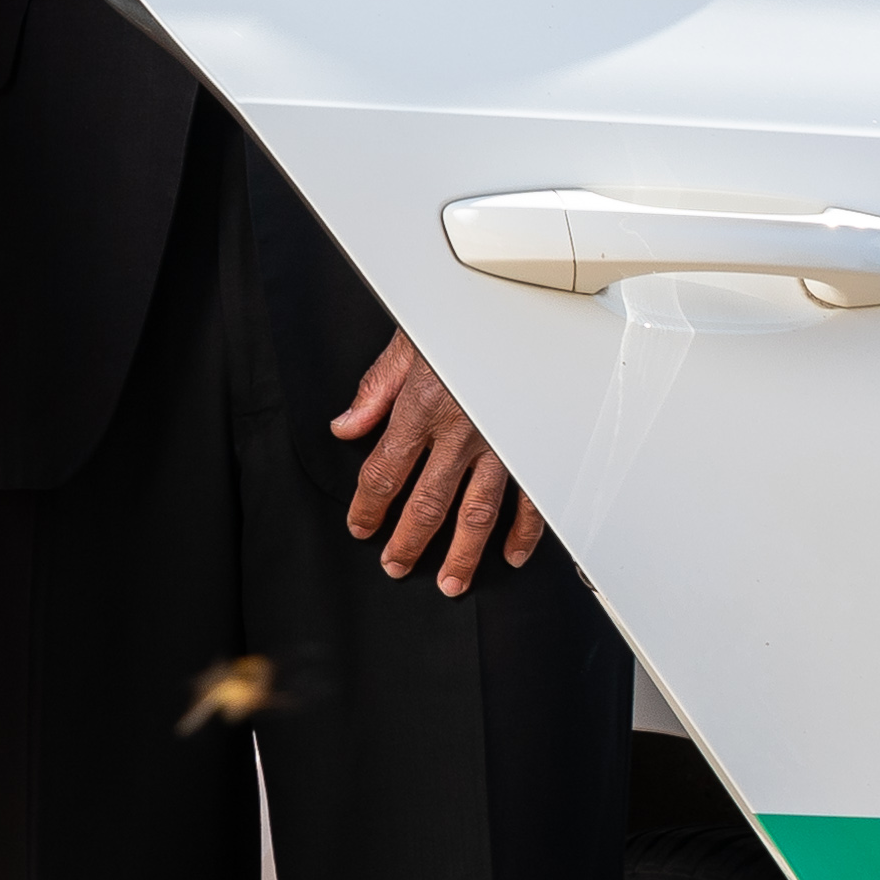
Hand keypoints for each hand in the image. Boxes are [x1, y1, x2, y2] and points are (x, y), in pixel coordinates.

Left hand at [329, 334, 545, 594]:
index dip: (367, 507)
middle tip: (397, 565)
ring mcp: (501, 443)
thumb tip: (346, 426)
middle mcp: (460, 432)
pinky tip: (510, 553)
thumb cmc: (463, 317)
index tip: (361, 526)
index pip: (384, 472)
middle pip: (427, 503)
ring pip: (478, 512)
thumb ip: (375, 391)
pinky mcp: (533, 445)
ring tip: (449, 580)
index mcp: (422, 408)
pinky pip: (530, 497)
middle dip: (409, 542)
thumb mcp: (407, 343)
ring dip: (462, 553)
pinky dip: (524, 531)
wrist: (523, 299)